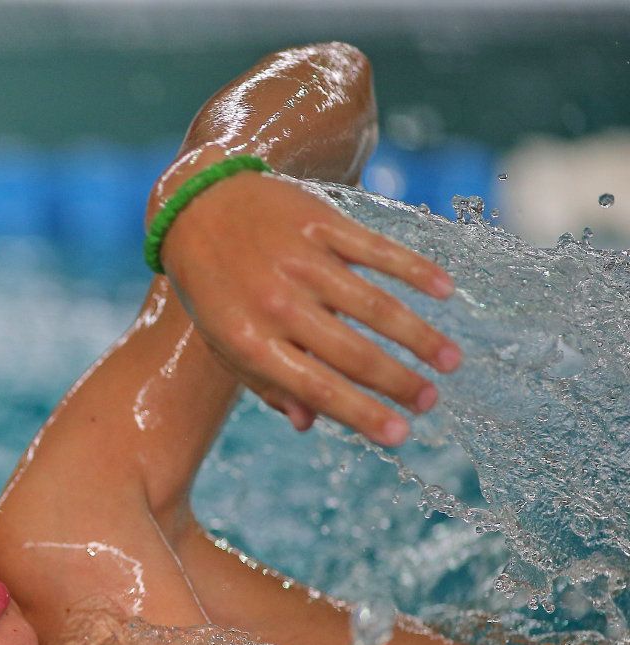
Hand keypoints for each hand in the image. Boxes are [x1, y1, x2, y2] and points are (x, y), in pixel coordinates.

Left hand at [160, 171, 460, 445]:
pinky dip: (415, 269)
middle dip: (399, 383)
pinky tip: (445, 290)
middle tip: (431, 402)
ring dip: (420, 336)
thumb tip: (309, 424)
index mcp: (250, 341)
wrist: (195, 206)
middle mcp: (276, 304)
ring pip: (374, 305)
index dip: (362, 414)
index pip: (317, 388)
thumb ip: (266, 383)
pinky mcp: (318, 222)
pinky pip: (376, 250)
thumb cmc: (213, 287)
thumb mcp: (223, 342)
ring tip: (450, 361)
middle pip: (353, 352)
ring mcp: (299, 260)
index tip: (401, 436)